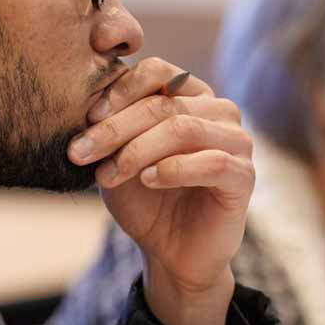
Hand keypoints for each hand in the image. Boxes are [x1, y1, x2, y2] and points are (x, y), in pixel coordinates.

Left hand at [68, 59, 253, 324]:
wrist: (170, 252)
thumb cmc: (144, 199)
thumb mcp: (116, 158)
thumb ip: (109, 128)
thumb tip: (87, 104)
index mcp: (190, 95)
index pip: (156, 71)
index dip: (119, 90)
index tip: (87, 118)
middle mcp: (218, 110)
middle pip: (163, 102)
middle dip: (115, 128)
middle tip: (80, 152)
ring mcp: (237, 141)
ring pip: (183, 128)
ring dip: (137, 150)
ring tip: (108, 174)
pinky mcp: (244, 176)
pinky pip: (212, 162)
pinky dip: (173, 170)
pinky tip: (148, 181)